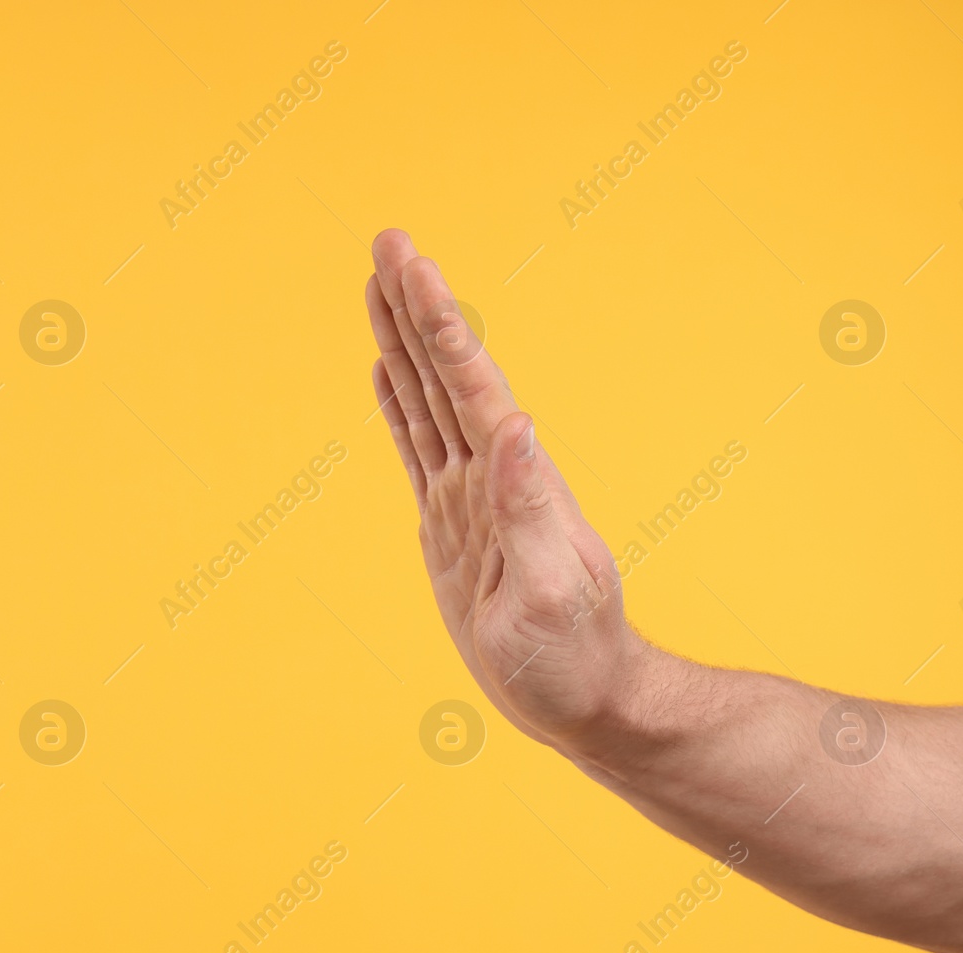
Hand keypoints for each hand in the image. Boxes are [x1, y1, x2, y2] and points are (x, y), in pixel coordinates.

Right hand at [364, 230, 644, 745]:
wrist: (585, 701)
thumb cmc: (576, 657)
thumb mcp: (556, 589)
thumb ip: (530, 508)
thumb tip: (515, 426)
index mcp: (515, 479)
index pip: (469, 382)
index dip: (438, 320)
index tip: (410, 260)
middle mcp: (490, 475)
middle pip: (442, 374)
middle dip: (414, 307)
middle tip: (386, 241)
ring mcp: (467, 498)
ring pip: (425, 402)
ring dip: (402, 344)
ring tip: (377, 287)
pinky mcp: (450, 528)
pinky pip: (416, 453)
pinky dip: (399, 408)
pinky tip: (386, 375)